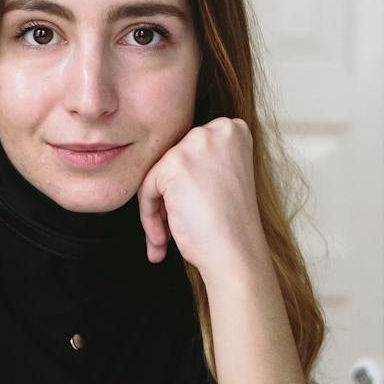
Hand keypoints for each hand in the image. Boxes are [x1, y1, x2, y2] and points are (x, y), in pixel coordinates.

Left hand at [137, 116, 264, 274]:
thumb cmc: (231, 225)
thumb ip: (200, 162)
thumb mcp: (224, 177)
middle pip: (173, 160)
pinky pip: (146, 188)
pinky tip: (163, 239)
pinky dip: (149, 217)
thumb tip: (166, 164)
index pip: (191, 151)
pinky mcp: (175, 163)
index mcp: (234, 130)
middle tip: (173, 228)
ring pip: (157, 175)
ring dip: (157, 210)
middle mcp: (217, 129)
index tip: (191, 209)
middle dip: (169, 197)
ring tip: (165, 239)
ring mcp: (196, 144)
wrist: (237, 254)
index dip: (186, 185)